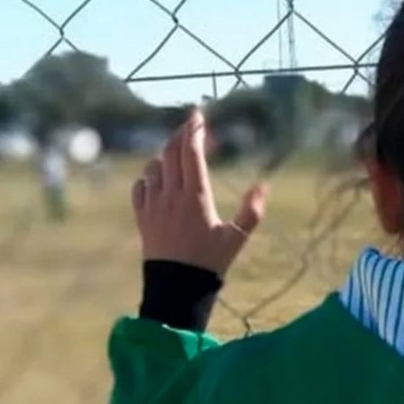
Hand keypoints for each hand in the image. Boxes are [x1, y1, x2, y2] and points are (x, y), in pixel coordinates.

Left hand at [131, 109, 267, 276]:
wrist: (176, 288)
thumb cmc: (210, 262)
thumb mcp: (237, 238)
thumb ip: (252, 211)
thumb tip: (263, 185)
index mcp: (196, 197)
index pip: (191, 154)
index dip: (195, 131)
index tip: (199, 115)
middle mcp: (171, 196)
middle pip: (171, 154)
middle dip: (181, 134)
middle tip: (191, 124)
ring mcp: (153, 206)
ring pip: (154, 168)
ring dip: (166, 155)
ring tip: (178, 154)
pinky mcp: (142, 218)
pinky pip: (139, 188)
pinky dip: (148, 178)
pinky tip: (157, 180)